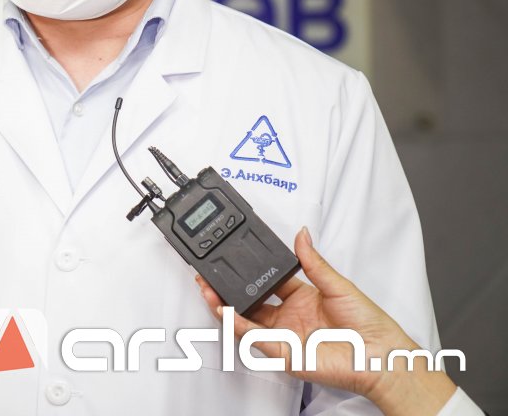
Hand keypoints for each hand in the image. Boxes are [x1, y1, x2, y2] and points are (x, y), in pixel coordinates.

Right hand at [196, 227, 454, 415]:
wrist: (379, 354)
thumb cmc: (368, 323)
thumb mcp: (337, 283)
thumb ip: (313, 261)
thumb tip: (302, 234)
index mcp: (300, 299)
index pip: (265, 284)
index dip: (246, 274)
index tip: (231, 261)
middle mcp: (289, 318)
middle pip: (248, 303)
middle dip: (225, 291)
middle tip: (207, 278)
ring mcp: (284, 336)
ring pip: (245, 321)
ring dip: (224, 307)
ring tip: (207, 291)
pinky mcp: (284, 353)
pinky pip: (254, 338)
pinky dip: (237, 326)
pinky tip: (226, 312)